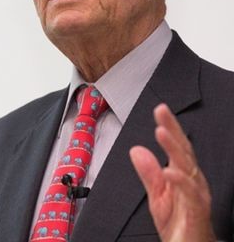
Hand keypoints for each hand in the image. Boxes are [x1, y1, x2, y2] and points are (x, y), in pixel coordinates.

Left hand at [129, 103, 215, 241]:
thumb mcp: (157, 194)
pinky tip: (169, 170)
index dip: (169, 126)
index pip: (176, 146)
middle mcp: (191, 180)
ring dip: (174, 149)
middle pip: (183, 150)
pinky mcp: (197, 212)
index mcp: (182, 174)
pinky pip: (191, 194)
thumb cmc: (178, 223)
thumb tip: (137, 150)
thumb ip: (148, 172)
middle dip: (173, 129)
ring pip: (187, 167)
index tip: (160, 110)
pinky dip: (180, 181)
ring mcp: (196, 194)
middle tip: (162, 112)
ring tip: (162, 133)